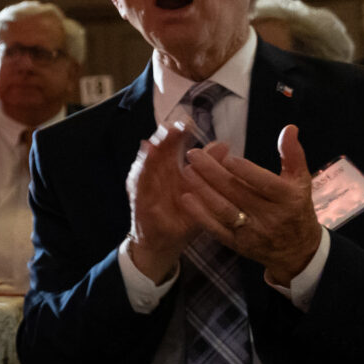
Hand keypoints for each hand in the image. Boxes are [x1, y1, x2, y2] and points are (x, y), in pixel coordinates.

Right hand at [123, 120, 204, 281]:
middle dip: (163, 138)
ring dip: (150, 154)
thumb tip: (224, 144)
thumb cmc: (181, 214)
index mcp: (170, 169)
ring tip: (156, 142)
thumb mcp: (198, 190)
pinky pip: (140, 187)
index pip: (172, 146)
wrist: (164, 242)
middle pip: (157, 151)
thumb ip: (208, 168)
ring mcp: (145, 187)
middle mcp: (155, 174)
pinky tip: (145, 166)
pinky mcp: (140, 202)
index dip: (177, 133)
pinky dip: (141, 175)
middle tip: (172, 127)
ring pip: (145, 165)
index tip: (186, 121)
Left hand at [178, 125, 322, 284]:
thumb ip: (293, 155)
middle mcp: (271, 217)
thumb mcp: (301, 182)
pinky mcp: (238, 244)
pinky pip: (216, 229)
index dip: (247, 171)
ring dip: (204, 190)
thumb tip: (289, 128)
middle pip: (239, 194)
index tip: (227, 156)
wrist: (297, 250)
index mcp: (289, 200)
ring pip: (225, 210)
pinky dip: (201, 215)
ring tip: (187, 171)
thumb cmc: (296, 208)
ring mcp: (253, 232)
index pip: (267, 184)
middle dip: (214, 173)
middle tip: (194, 155)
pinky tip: (186, 198)